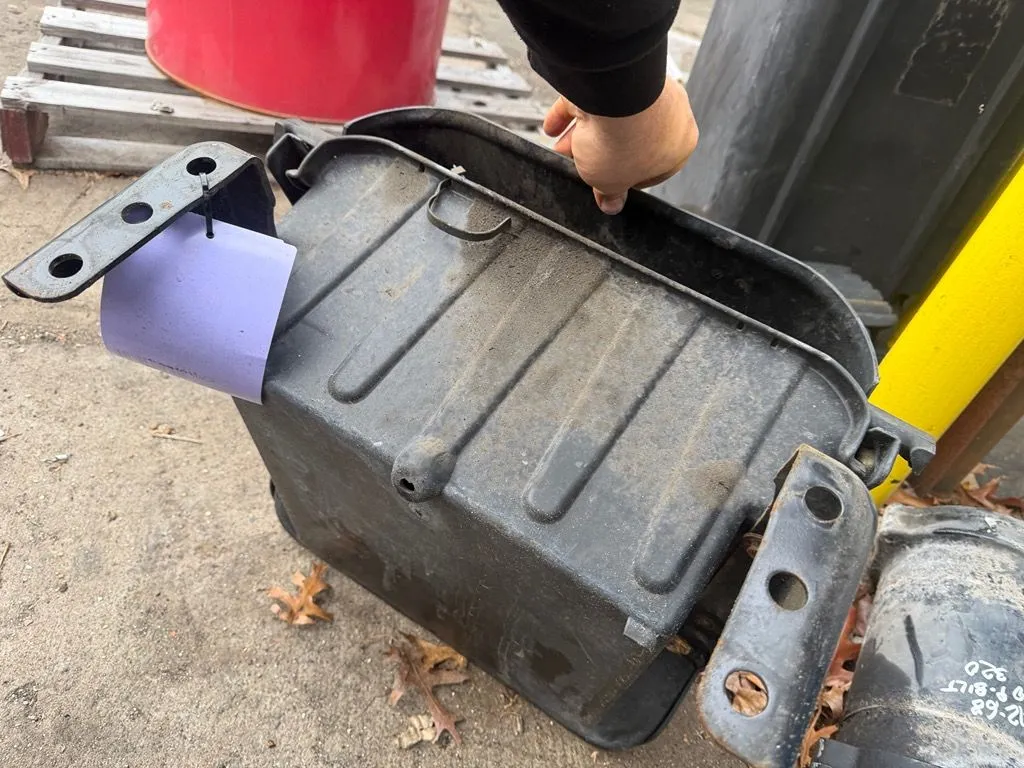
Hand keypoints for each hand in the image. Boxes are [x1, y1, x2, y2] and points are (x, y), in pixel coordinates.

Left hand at [543, 77, 698, 214]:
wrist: (616, 96)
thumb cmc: (627, 140)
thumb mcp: (614, 183)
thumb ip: (612, 193)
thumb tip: (611, 204)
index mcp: (680, 144)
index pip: (653, 169)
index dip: (626, 180)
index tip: (608, 185)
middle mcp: (667, 115)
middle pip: (628, 142)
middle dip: (601, 156)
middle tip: (584, 166)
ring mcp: (642, 91)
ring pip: (608, 119)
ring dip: (582, 136)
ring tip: (563, 148)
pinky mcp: (615, 75)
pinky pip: (589, 98)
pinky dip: (569, 114)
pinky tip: (553, 127)